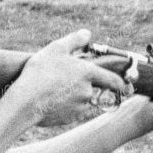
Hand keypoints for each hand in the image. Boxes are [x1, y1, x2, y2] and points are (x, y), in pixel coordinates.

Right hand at [6, 28, 135, 126]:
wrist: (25, 102)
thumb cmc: (39, 72)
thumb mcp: (56, 49)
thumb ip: (75, 40)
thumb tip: (88, 34)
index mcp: (88, 72)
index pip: (113, 80)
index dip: (122, 83)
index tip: (127, 86)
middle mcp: (88, 90)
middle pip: (94, 89)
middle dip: (86, 86)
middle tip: (67, 83)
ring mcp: (80, 106)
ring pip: (82, 100)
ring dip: (74, 96)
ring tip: (53, 90)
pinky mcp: (70, 118)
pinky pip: (72, 111)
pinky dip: (65, 106)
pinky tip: (50, 100)